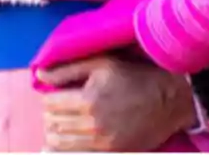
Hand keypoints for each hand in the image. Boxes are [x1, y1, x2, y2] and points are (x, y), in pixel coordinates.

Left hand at [38, 55, 196, 151]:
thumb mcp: (101, 63)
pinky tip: (70, 140)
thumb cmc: (134, 76)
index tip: (55, 94)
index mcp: (87, 99)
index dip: (48, 98)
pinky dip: (68, 149)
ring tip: (63, 123)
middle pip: (53, 124)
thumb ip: (67, 69)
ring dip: (56, 133)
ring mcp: (103, 142)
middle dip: (50, 115)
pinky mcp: (113, 152)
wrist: (169, 99)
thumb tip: (39, 75)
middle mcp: (93, 124)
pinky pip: (79, 154)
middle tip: (58, 108)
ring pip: (61, 144)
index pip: (49, 104)